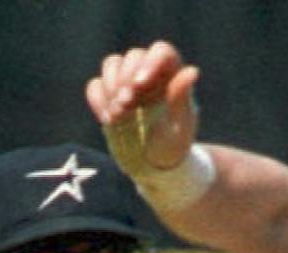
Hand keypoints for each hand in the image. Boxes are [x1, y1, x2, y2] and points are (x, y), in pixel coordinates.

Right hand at [88, 41, 199, 173]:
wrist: (156, 166)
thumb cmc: (175, 145)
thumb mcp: (181, 126)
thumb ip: (181, 98)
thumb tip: (192, 70)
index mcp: (171, 75)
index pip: (161, 51)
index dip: (149, 62)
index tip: (139, 84)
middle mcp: (149, 72)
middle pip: (133, 56)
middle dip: (125, 79)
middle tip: (126, 106)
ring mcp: (127, 82)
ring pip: (112, 64)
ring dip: (110, 87)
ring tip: (118, 114)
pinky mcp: (109, 95)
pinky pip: (95, 85)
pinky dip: (98, 100)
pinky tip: (108, 119)